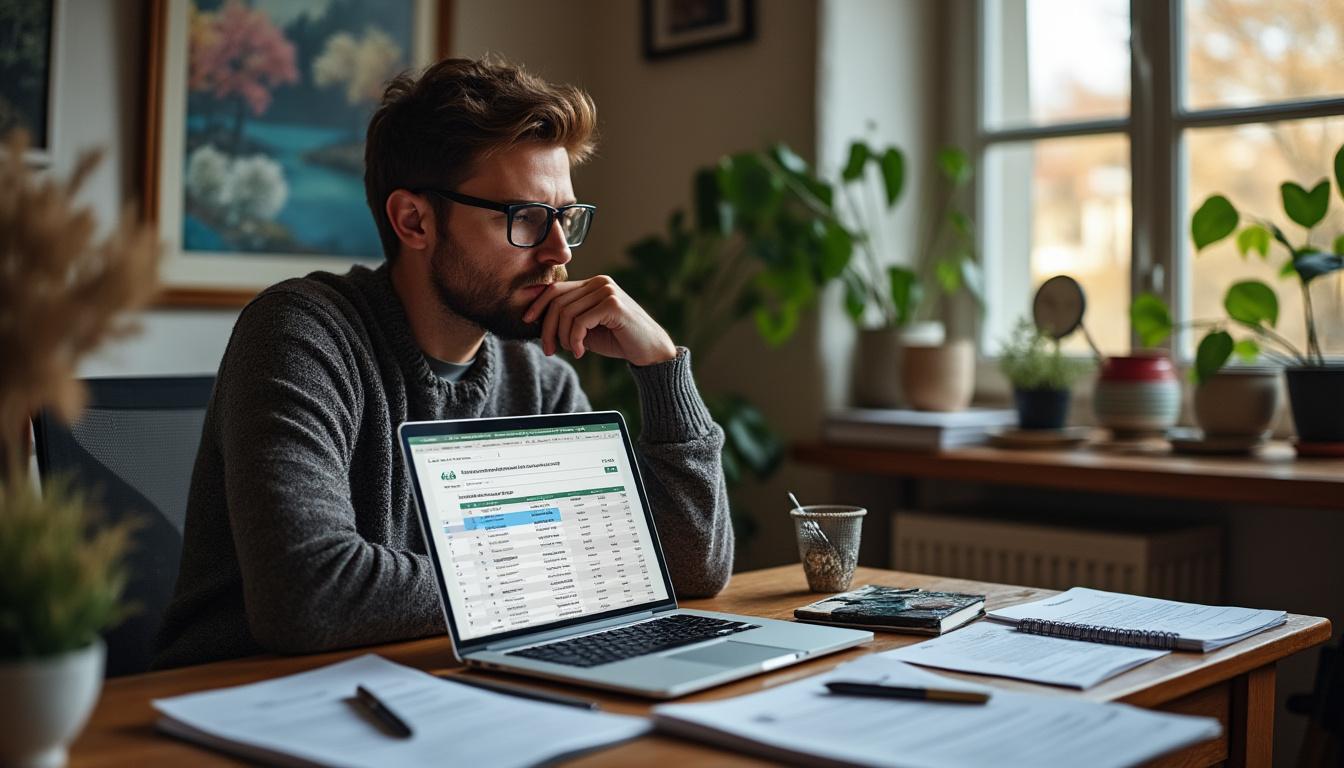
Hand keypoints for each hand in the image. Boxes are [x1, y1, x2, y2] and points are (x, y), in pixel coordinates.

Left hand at [522, 275, 676, 365]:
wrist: (650, 351)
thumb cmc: (618, 340)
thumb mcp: (587, 329)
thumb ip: (567, 320)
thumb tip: (537, 319)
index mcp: (594, 284)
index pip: (556, 289)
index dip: (538, 304)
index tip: (528, 321)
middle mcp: (600, 282)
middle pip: (557, 301)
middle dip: (548, 328)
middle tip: (549, 350)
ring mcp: (607, 291)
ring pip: (566, 312)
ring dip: (563, 337)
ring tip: (571, 350)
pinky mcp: (613, 304)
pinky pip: (580, 322)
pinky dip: (574, 340)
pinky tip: (580, 352)